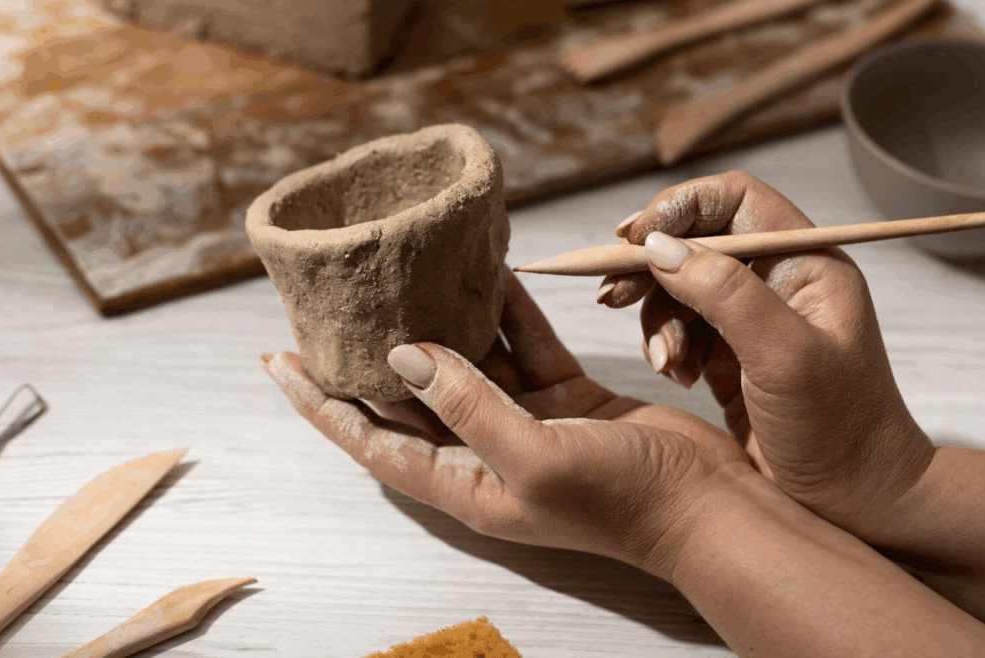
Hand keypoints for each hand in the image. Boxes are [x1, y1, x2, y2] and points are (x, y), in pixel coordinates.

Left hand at [262, 270, 759, 579]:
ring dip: (446, 320)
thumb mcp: (533, 457)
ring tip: (409, 273)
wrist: (707, 505)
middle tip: (337, 305)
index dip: (322, 404)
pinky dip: (509, 313)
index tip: (278, 362)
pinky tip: (490, 275)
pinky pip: (526, 346)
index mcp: (466, 483)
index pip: (372, 441)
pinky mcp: (568, 397)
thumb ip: (467, 406)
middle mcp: (488, 453)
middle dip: (373, 354)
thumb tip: (405, 356)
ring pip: (472, 362)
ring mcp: (528, 423)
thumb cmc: (622, 502)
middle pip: (413, 397)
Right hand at [598, 171, 933, 536]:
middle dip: (651, 266)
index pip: (734, 199)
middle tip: (612, 294)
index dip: (679, 206)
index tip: (634, 238)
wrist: (858, 502)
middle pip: (696, 240)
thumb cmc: (842, 431)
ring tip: (668, 362)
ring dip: (658, 320)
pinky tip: (679, 377)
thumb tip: (660, 247)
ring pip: (680, 287)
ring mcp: (754, 318)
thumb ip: (725, 294)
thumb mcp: (785, 357)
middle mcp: (779, 280)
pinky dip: (667, 348)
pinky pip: (681, 330)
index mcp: (805, 261)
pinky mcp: (733, 355)